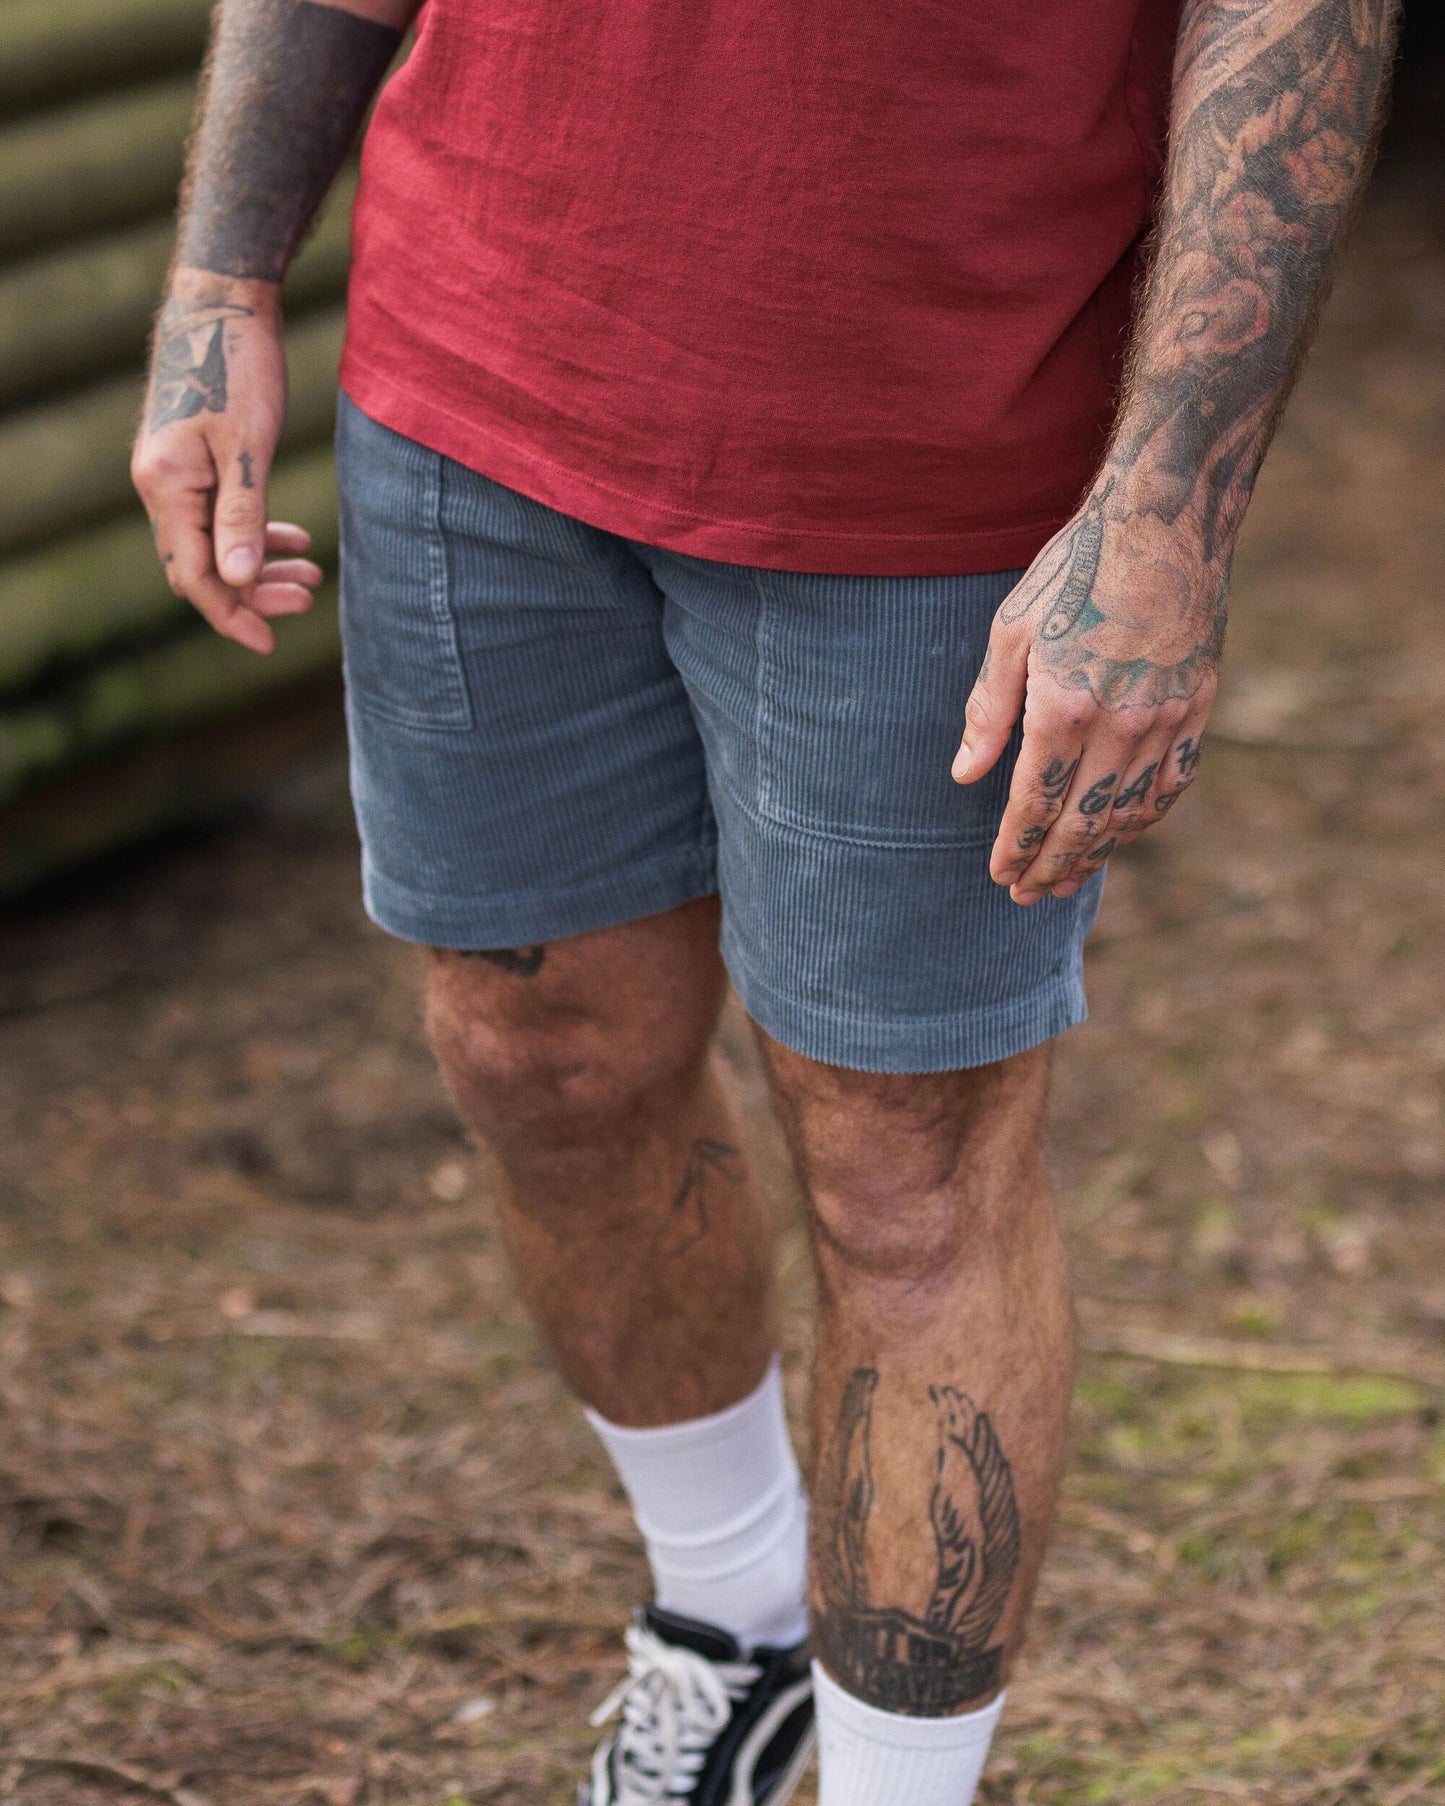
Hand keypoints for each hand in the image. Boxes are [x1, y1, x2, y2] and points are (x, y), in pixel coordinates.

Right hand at [131, 271, 321, 655]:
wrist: (222, 301)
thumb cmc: (237, 366)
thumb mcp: (248, 445)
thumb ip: (241, 515)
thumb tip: (239, 581)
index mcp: (165, 486)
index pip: (194, 576)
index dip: (232, 614)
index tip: (270, 642)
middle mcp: (159, 484)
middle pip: (202, 566)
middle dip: (254, 592)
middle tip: (308, 599)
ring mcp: (173, 472)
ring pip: (213, 542)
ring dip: (260, 565)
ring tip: (313, 577)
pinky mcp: (192, 458)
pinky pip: (219, 515)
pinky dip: (256, 532)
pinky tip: (296, 537)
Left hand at [952, 483, 1223, 903]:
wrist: (1161, 525)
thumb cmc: (1072, 571)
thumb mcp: (1010, 633)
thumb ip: (988, 711)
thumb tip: (964, 775)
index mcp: (1065, 709)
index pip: (1035, 804)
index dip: (1016, 847)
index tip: (1000, 876)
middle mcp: (1120, 726)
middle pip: (1082, 823)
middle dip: (1051, 866)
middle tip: (1027, 895)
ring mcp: (1166, 722)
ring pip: (1129, 814)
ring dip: (1097, 854)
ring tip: (1068, 879)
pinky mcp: (1198, 708)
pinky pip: (1172, 784)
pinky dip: (1145, 818)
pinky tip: (1123, 833)